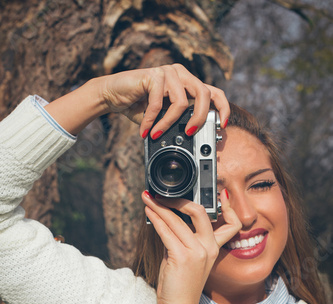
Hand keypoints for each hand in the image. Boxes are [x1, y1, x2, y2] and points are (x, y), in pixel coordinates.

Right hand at [101, 64, 229, 137]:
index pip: (214, 92)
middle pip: (204, 93)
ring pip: (181, 101)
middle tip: (190, 133)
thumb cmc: (138, 107)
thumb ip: (178, 122)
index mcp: (187, 83)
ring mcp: (168, 72)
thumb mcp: (163, 118)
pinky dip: (151, 120)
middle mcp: (181, 74)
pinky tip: (145, 130)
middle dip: (200, 118)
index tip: (223, 125)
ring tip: (156, 134)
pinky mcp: (154, 74)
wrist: (112, 96)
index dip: (223, 107)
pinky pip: (159, 103)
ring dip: (168, 123)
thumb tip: (193, 138)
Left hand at [142, 189, 241, 303]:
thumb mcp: (187, 258)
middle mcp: (208, 248)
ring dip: (160, 207)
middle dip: (180, 200)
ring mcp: (196, 252)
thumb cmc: (180, 285)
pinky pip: (166, 232)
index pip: (230, 224)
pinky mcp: (181, 257)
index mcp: (214, 248)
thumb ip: (182, 240)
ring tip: (148, 199)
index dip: (228, 207)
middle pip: (200, 212)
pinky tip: (149, 212)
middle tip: (164, 195)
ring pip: (177, 220)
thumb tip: (167, 221)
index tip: (219, 194)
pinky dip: (156, 219)